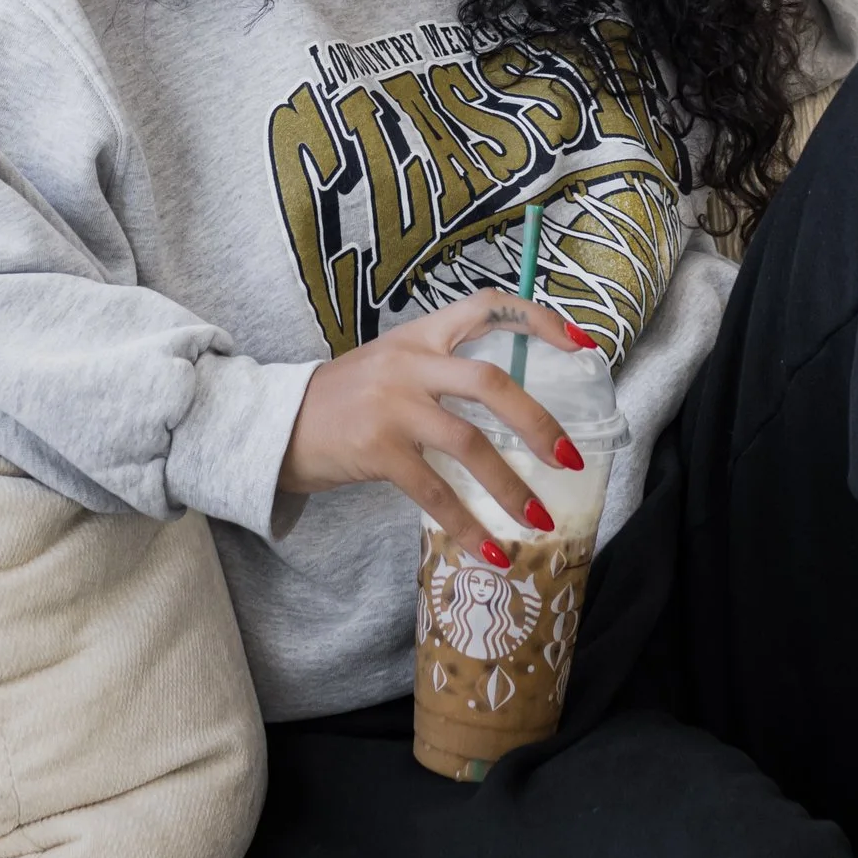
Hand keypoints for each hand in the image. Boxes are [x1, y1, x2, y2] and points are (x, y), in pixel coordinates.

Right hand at [280, 288, 595, 561]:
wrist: (276, 424)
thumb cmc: (345, 399)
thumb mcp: (393, 365)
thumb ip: (442, 370)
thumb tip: (511, 404)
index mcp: (421, 334)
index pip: (487, 306)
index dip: (539, 320)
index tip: (582, 342)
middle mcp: (411, 362)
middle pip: (490, 382)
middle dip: (538, 422)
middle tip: (569, 459)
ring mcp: (392, 405)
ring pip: (469, 443)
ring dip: (510, 486)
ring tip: (537, 520)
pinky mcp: (377, 450)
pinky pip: (434, 491)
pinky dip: (467, 524)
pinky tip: (490, 551)